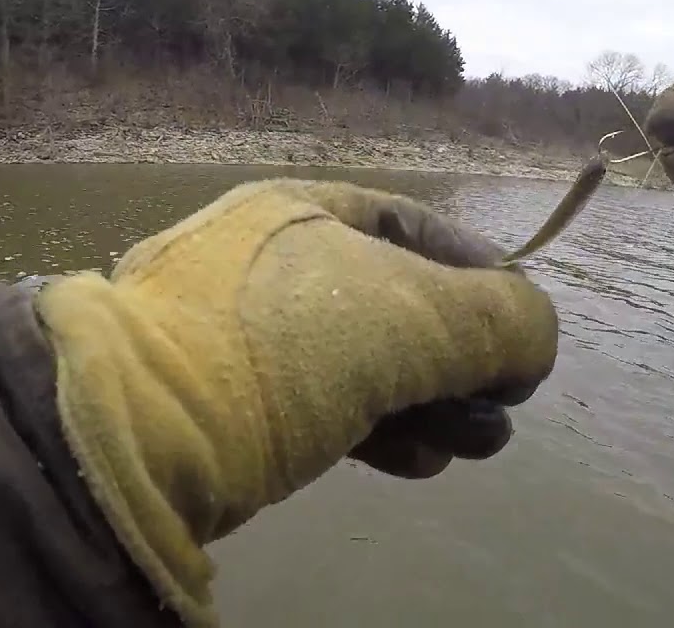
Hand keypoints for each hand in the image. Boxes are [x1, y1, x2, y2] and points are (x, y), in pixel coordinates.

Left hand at [33, 178, 558, 625]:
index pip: (423, 228)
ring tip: (476, 444)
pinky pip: (331, 407)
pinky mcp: (239, 404)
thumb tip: (535, 342)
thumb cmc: (285, 345)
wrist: (137, 432)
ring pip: (370, 365)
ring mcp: (253, 337)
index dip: (487, 274)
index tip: (526, 326)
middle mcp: (279, 264)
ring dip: (436, 404)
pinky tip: (420, 462)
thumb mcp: (415, 316)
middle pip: (404, 305)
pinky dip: (383, 430)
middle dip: (466, 359)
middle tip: (504, 404)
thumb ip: (501, 320)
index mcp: (309, 211)